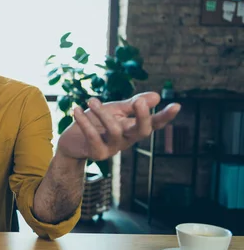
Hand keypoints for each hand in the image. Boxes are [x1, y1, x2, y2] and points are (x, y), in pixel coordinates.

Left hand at [57, 92, 180, 161]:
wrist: (72, 140)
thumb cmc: (96, 122)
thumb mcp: (115, 110)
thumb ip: (132, 104)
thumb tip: (157, 96)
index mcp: (133, 129)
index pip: (153, 124)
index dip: (165, 116)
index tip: (177, 105)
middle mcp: (126, 140)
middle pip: (142, 131)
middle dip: (143, 117)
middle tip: (139, 102)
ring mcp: (113, 149)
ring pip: (115, 130)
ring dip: (103, 113)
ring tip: (91, 100)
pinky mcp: (97, 153)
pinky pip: (93, 136)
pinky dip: (85, 122)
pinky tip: (76, 110)